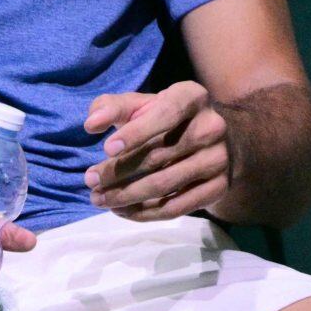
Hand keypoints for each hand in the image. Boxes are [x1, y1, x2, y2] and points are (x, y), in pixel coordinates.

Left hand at [83, 82, 228, 220]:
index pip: (164, 115)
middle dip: (117, 171)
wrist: (210, 140)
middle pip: (158, 156)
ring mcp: (218, 159)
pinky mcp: (219, 187)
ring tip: (99, 198)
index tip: (106, 149)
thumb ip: (112, 107)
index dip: (135, 133)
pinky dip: (145, 213)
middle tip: (90, 181)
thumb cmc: (163, 117)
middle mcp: (212, 127)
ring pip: (164, 184)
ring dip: (126, 196)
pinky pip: (177, 207)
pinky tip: (122, 210)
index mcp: (191, 97)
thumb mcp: (139, 104)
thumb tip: (91, 124)